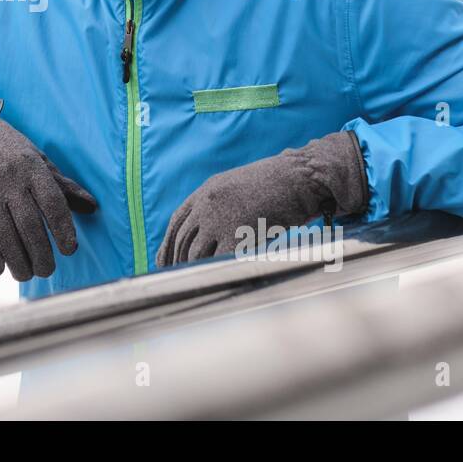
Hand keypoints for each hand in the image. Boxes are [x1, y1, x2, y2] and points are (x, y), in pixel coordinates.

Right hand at [0, 89, 97, 280]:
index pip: (53, 203)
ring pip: (4, 234)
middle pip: (29, 225)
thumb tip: (92, 207)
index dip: (63, 230)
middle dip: (40, 255)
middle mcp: (9, 178)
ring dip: (17, 262)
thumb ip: (62, 185)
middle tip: (46, 271)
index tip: (69, 250)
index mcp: (32, 167)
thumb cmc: (5, 149)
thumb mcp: (36, 158)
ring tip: (25, 274)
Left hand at [155, 130, 368, 266]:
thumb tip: (210, 230)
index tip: (162, 261)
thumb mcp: (238, 186)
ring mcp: (220, 218)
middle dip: (177, 262)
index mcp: (206, 191)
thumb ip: (220, 204)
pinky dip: (214, 272)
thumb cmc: (277, 184)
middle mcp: (207, 204)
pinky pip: (219, 259)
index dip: (167, 245)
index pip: (176, 222)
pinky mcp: (237, 233)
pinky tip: (215, 282)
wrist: (300, 177)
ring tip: (195, 285)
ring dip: (194, 270)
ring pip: (196, 253)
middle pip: (182, 240)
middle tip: (175, 280)